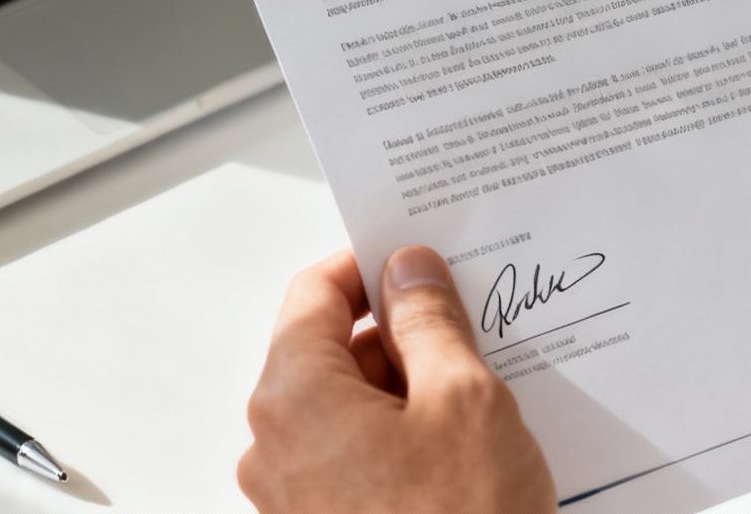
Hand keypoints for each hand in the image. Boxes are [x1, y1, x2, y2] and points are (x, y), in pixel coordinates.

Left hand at [238, 247, 554, 513]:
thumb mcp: (465, 400)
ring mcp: (292, 500)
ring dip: (403, 393)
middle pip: (326, 353)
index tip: (415, 261)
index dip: (368, 267)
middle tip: (465, 330)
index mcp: (294, 397)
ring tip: (476, 400)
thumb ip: (430, 322)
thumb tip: (410, 274)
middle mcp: (274, 447)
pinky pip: (351, 461)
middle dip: (396, 336)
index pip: (313, 294)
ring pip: (343, 411)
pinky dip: (398, 441)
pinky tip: (458, 452)